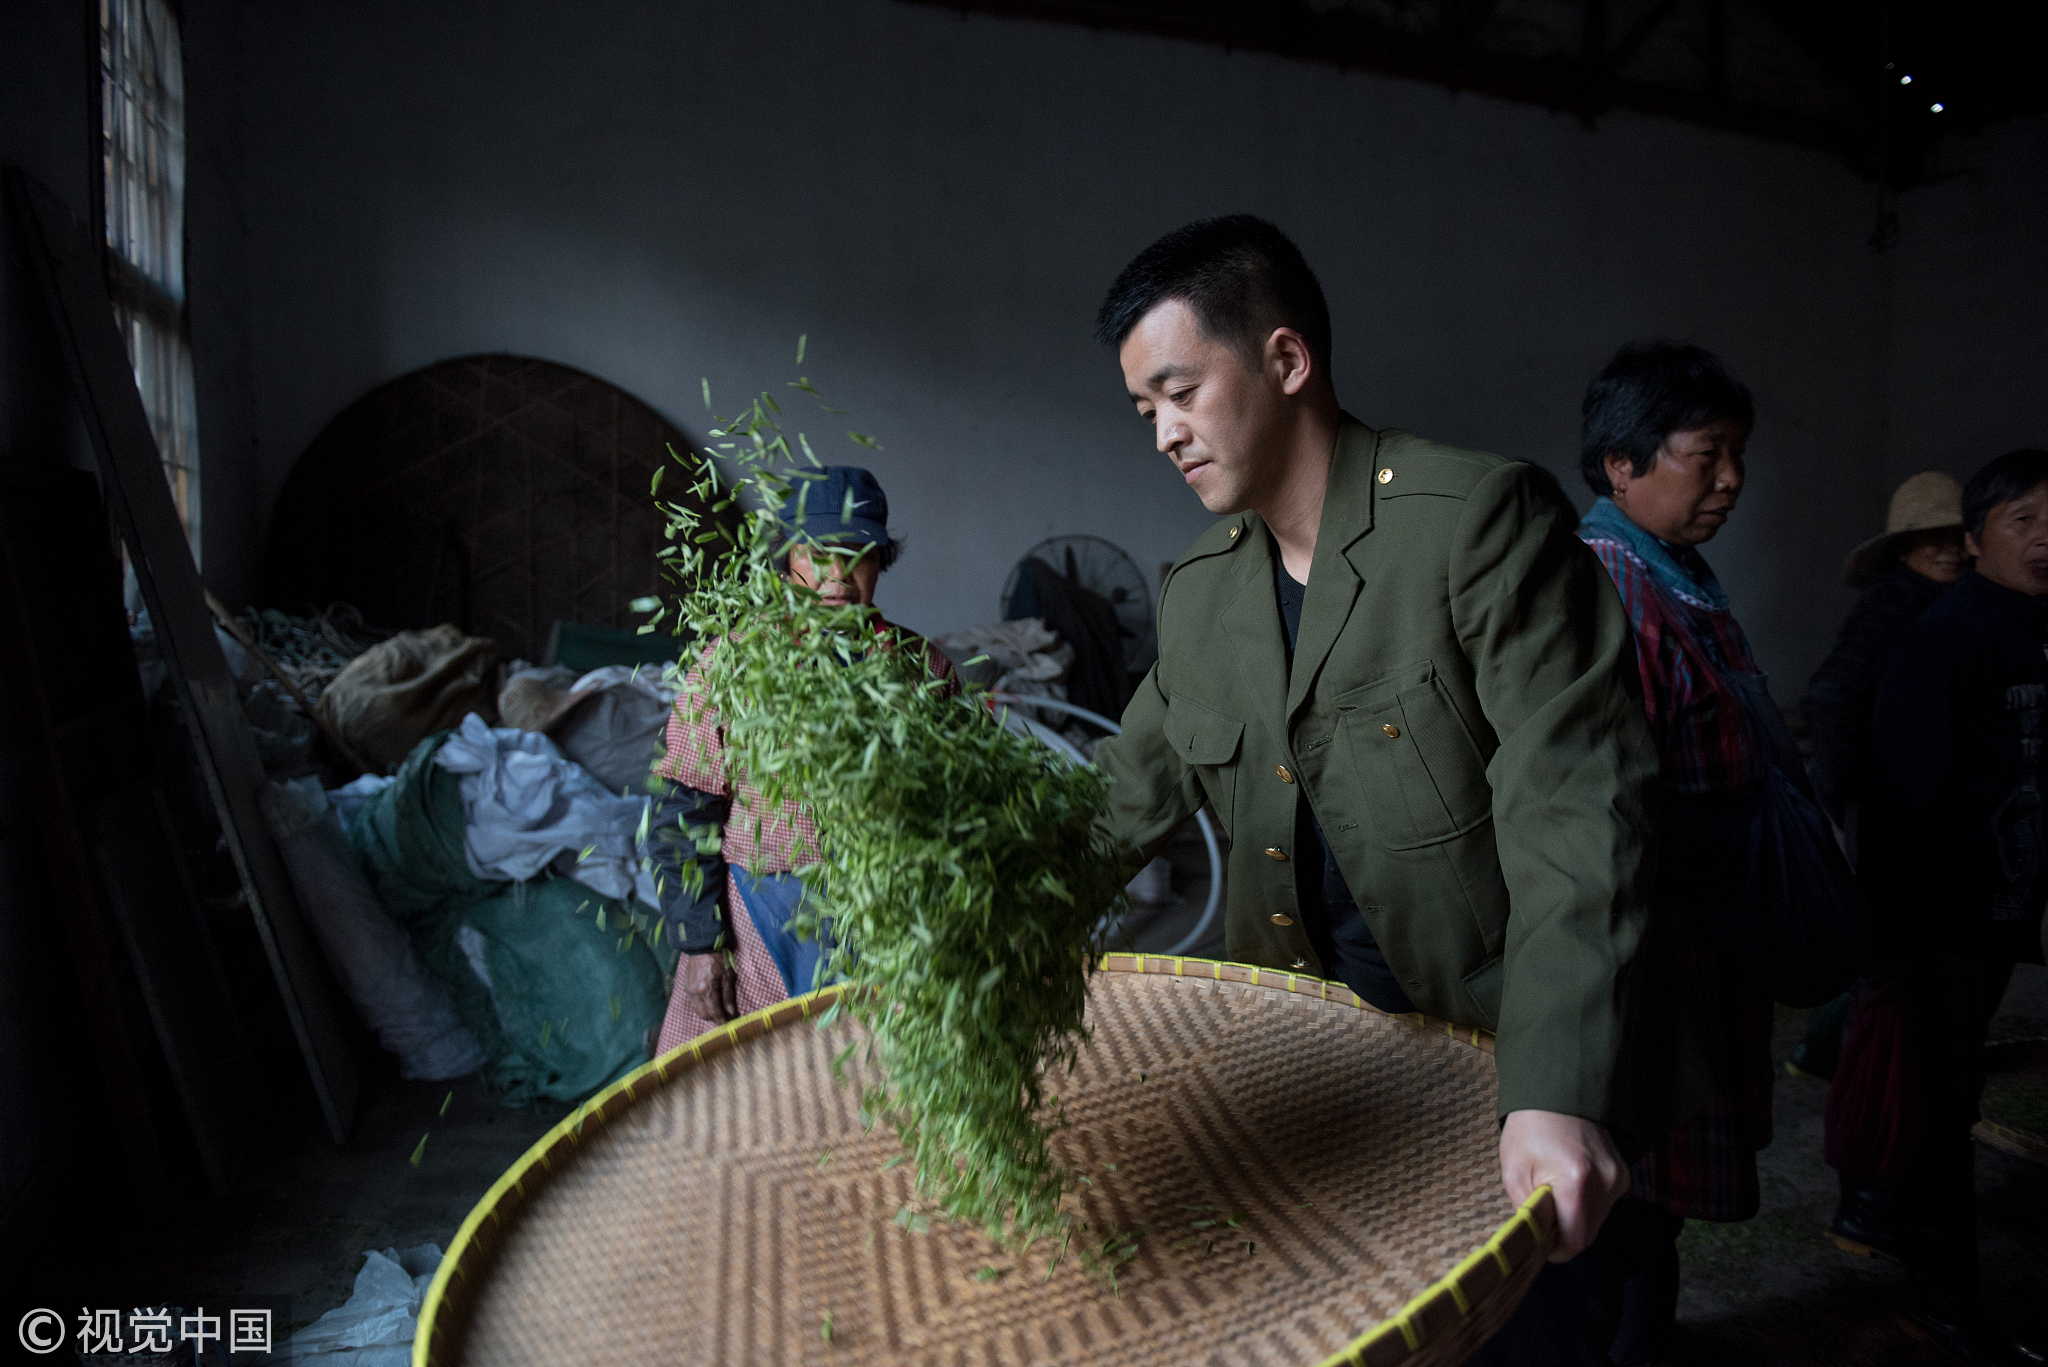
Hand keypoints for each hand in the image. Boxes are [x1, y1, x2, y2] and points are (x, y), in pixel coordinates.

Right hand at [682, 952, 739, 1023]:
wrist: (702, 948)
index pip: (716, 1012)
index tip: (730, 1024)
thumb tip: (731, 1012)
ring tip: (718, 1013)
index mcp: (708, 989)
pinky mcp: (686, 988)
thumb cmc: (719, 960)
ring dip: (708, 1015)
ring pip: (698, 1011)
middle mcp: (697, 993)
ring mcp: (690, 991)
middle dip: (715, 1020)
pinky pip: (694, 1004)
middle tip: (725, 1019)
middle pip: (705, 1015)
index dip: (723, 1021)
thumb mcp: (729, 976)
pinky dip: (702, 1007)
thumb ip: (729, 996)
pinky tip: (709, 1004)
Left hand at [1499, 1109, 1629, 1261]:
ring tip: (1555, 1192)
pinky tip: (1570, 1182)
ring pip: (1597, 1221)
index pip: (1575, 1240)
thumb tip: (1536, 1242)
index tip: (1540, 1241)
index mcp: (1577, 1182)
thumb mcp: (1514, 1171)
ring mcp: (1618, 1177)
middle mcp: (1605, 1182)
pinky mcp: (1623, 1173)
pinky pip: (1605, 1204)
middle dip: (1564, 1233)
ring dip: (1576, 1218)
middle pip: (1588, 1234)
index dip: (1556, 1249)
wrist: (1557, 1093)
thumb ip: (1527, 1211)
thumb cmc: (1529, 1130)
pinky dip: (1586, 1203)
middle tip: (1543, 1215)